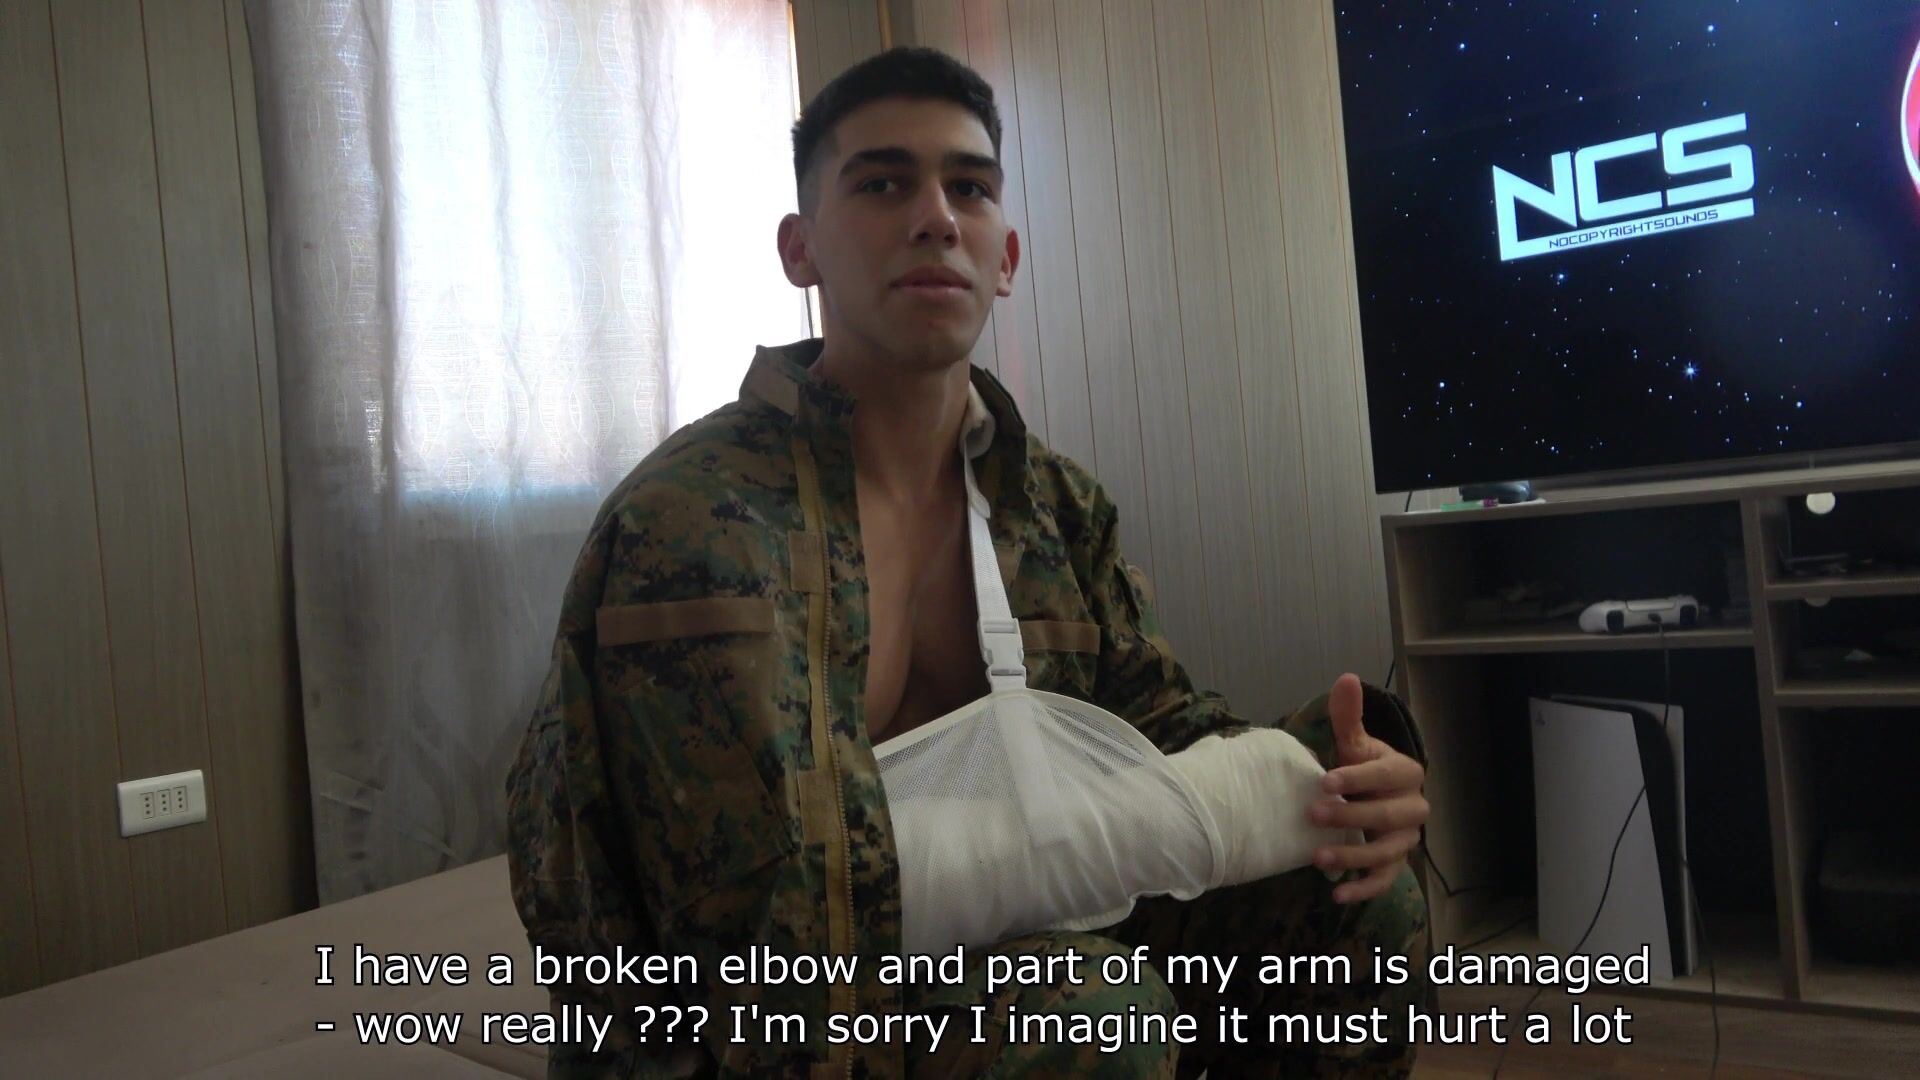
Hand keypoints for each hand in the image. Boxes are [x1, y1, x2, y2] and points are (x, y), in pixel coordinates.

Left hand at [1307, 672, 1427, 903]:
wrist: (1370, 796)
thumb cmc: (1360, 768)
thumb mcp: (1352, 743)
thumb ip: (1348, 716)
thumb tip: (1346, 678)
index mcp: (1405, 773)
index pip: (1387, 775)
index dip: (1359, 778)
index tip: (1326, 780)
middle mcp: (1413, 808)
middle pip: (1387, 816)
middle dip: (1351, 816)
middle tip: (1313, 814)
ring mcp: (1405, 840)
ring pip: (1386, 853)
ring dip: (1353, 856)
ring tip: (1317, 857)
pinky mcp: (1394, 865)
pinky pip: (1385, 881)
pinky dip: (1363, 889)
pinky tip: (1337, 894)